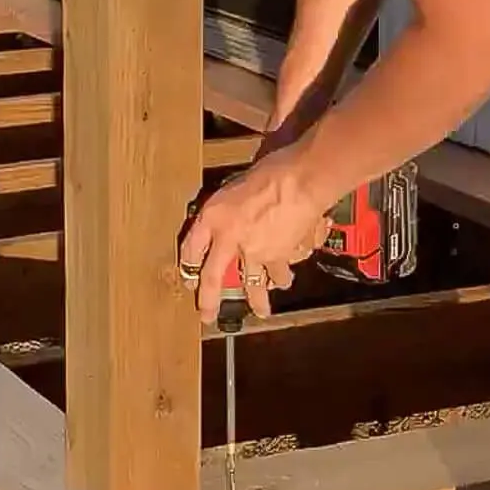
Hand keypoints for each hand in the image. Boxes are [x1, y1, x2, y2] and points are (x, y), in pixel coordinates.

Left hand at [178, 147, 332, 323]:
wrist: (302, 181)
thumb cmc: (273, 172)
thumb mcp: (237, 183)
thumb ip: (229, 207)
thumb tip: (225, 221)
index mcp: (216, 217)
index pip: (191, 245)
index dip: (187, 263)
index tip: (187, 276)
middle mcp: (231, 239)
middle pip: (214, 278)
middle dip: (210, 301)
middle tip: (208, 317)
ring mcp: (257, 252)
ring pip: (254, 283)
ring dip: (259, 296)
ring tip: (263, 305)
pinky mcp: (281, 257)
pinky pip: (282, 271)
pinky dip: (287, 273)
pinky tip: (291, 273)